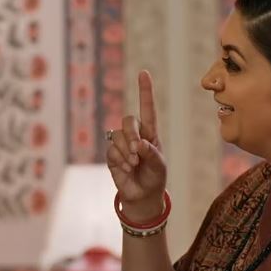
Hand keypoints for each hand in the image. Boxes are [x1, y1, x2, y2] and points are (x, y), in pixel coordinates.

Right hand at [105, 70, 166, 222]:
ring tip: (133, 164)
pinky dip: (119, 160)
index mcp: (151, 133)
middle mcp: (135, 135)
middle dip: (132, 134)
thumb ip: (152, 154)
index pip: (147, 108)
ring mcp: (122, 144)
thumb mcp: (160, 167)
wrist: (142, 196)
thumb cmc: (155, 178)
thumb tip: (139, 145)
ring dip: (126, 150)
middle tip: (137, 151)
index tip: (144, 73)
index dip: (145, 91)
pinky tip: (126, 168)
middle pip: (129, 120)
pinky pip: (111, 150)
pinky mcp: (111, 155)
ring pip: (118, 135)